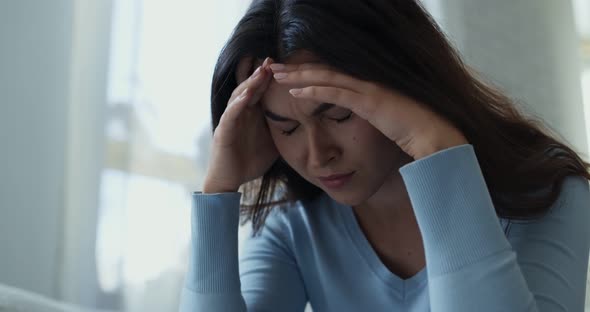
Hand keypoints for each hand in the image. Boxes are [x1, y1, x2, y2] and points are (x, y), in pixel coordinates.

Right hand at [203, 56, 278, 192]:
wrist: (230, 182)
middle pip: (249, 88)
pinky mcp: (223, 133)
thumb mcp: (273, 143)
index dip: (269, 78)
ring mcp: (230, 121)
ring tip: (261, 72)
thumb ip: (285, 131)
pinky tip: (247, 96)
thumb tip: (310, 125)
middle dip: (260, 73)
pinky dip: (238, 104)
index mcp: (250, 115)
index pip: (260, 91)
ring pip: (238, 96)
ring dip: (249, 83)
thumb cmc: (249, 162)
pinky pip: (230, 115)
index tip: (283, 65)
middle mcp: (239, 114)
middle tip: (271, 59)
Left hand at [269, 63, 468, 159]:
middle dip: (297, 69)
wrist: (435, 138)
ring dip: (299, 75)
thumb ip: (372, 118)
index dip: (310, 72)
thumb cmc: (415, 134)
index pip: (334, 75)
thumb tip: (364, 121)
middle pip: (325, 71)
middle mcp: (367, 83)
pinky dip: (313, 91)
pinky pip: (335, 94)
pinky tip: (294, 92)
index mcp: (369, 87)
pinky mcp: (369, 102)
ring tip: (277, 74)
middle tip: (274, 66)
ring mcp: (368, 90)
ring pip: (326, 77)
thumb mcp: (387, 122)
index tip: (290, 73)